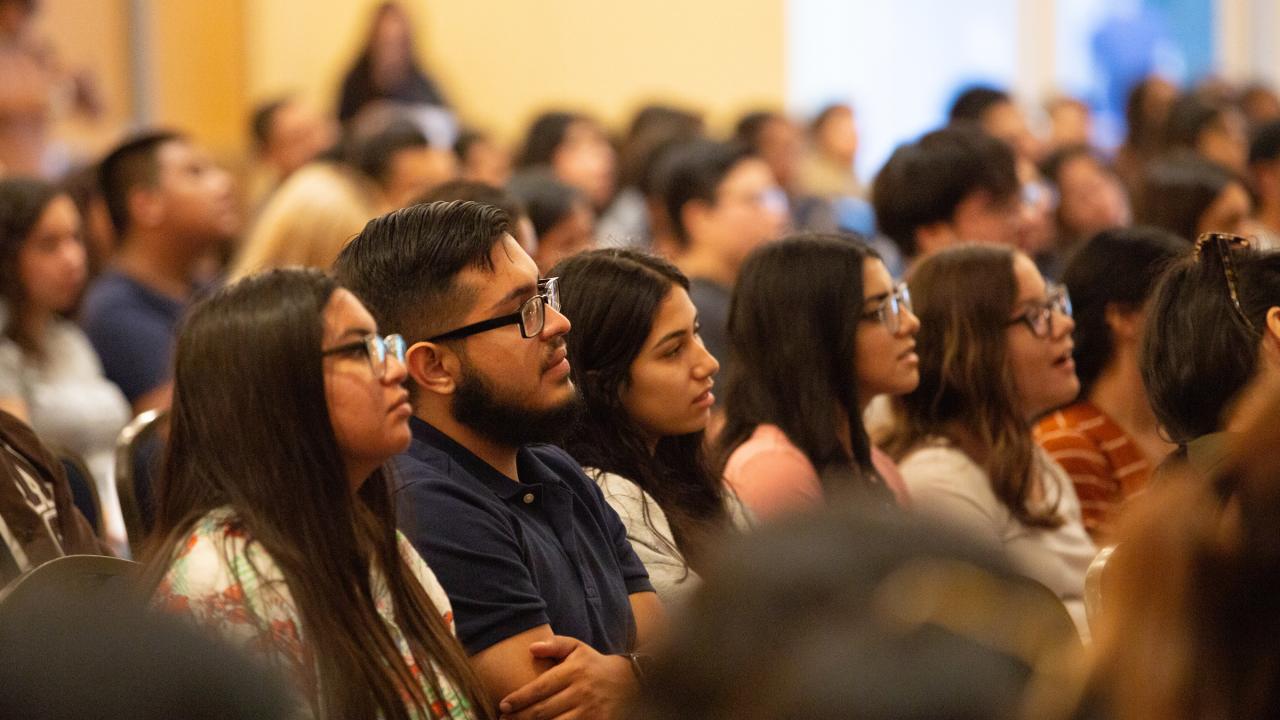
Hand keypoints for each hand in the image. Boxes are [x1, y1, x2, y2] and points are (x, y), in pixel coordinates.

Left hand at [497, 636, 636, 719]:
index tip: (503, 705)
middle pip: (543, 711)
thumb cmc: (593, 665)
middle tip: (503, 719)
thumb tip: (531, 648)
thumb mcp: (577, 648)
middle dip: (519, 718)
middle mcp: (582, 691)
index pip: (540, 687)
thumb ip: (554, 645)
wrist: (629, 682)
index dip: (519, 698)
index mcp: (574, 671)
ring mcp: (590, 711)